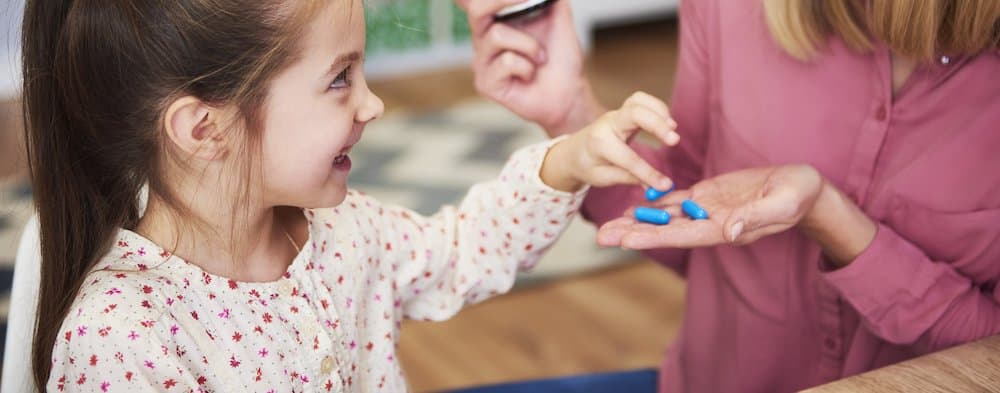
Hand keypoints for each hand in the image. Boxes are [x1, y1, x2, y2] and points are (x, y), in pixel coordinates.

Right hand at [457, 0, 601, 135]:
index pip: (472, 1)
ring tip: (540, 57)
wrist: (569, 92)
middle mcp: (484, 39)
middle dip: (503, 0)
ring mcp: (482, 61)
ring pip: (497, 35)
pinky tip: (529, 75)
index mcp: (496, 21)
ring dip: (528, 44)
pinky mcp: (485, 83)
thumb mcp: (559, 18)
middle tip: (528, 0)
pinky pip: (505, 61)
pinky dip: (526, 66)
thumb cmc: (560, 59)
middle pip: (476, 9)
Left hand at [540, 92, 679, 191]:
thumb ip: (629, 178)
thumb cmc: (588, 166)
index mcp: (599, 144)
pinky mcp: (624, 110)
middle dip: (657, 125)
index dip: (648, 172)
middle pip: (634, 114)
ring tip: (673, 129)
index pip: (628, 158)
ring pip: (638, 101)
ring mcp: (616, 114)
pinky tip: (667, 123)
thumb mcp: (603, 178)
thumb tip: (657, 187)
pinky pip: (642, 100)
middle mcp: (608, 124)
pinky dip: (657, 107)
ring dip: (659, 111)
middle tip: (674, 141)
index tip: (665, 184)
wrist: (574, 151)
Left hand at [597, 165, 824, 248]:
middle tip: (601, 238)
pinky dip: (655, 203)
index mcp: (724, 228)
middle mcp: (710, 224)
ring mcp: (708, 211)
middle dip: (633, 233)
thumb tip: (728, 232)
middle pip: (665, 230)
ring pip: (665, 217)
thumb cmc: (798, 196)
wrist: (806, 188)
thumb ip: (755, 219)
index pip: (681, 235)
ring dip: (637, 221)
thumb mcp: (782, 204)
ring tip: (607, 226)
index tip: (625, 240)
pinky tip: (633, 205)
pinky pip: (677, 201)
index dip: (653, 236)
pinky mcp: (709, 196)